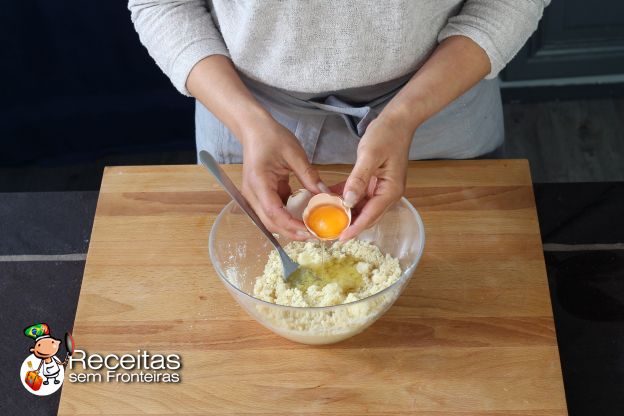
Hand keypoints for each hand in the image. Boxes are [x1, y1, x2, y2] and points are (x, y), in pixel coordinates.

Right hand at [240, 117, 328, 239]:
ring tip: (312, 229)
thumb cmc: (271, 137)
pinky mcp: (260, 195)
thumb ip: (310, 176)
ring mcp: (254, 196)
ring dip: (291, 228)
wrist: (253, 129)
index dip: (292, 225)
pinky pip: (274, 212)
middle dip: (293, 233)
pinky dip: (288, 217)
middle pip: (271, 223)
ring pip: (271, 221)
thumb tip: (326, 195)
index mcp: (259, 182)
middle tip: (316, 235)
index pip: (274, 212)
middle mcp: (252, 194)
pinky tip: (305, 217)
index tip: (311, 231)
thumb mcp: (294, 154)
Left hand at [339, 115, 412, 240]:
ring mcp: (381, 188)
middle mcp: (387, 194)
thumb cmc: (386, 135)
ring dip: (345, 212)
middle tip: (328, 233)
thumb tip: (347, 202)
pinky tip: (330, 199)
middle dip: (349, 225)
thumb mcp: (369, 156)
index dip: (355, 228)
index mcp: (390, 191)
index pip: (371, 215)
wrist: (397, 121)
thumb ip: (358, 179)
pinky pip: (358, 195)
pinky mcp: (374, 182)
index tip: (340, 238)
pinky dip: (345, 198)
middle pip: (367, 216)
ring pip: (361, 207)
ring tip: (326, 219)